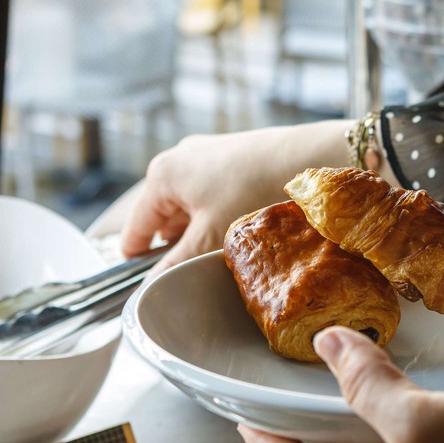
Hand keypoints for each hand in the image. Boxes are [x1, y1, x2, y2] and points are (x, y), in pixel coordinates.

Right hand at [122, 120, 389, 272]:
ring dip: (199, 232)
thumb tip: (154, 287)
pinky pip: (211, 194)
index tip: (147, 284)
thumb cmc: (253, 191)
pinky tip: (237, 232)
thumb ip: (177, 263)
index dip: (138, 259)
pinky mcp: (231, 157)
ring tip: (218, 255)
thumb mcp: (210, 236)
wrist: (307, 157)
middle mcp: (178, 159)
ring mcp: (205, 155)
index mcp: (161, 175)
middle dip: (175, 247)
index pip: (135, 228)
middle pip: (162, 217)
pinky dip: (217, 216)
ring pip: (189, 206)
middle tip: (192, 273)